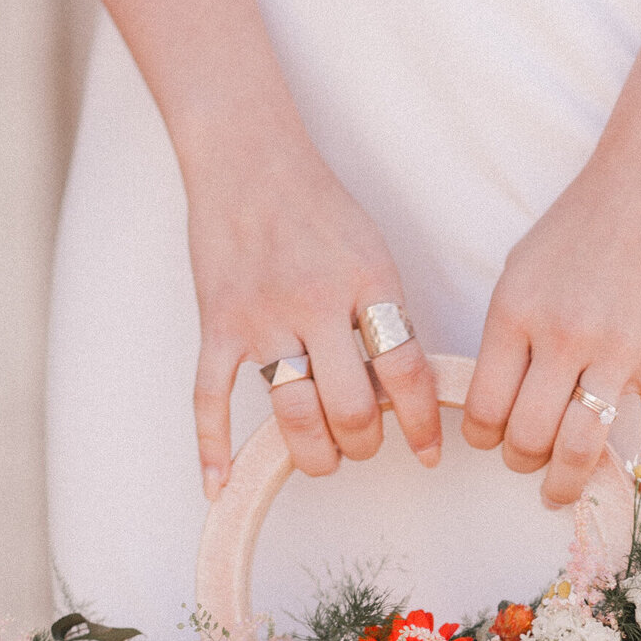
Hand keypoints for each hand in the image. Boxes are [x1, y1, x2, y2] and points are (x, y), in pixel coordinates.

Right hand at [185, 136, 441, 496]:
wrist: (247, 155)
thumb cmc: (319, 208)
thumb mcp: (375, 254)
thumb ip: (388, 319)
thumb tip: (405, 394)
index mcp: (367, 283)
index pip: (407, 373)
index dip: (422, 424)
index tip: (429, 453)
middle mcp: (316, 302)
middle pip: (350, 407)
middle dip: (364, 443)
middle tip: (364, 443)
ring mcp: (261, 316)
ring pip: (293, 414)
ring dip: (315, 453)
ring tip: (325, 456)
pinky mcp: (217, 324)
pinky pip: (210, 397)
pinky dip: (211, 446)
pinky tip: (217, 484)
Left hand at [463, 147, 640, 506]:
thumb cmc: (578, 226)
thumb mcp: (518, 271)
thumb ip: (504, 336)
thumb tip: (493, 403)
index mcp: (515, 313)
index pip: (484, 408)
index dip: (482, 438)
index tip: (492, 440)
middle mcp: (563, 336)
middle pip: (529, 437)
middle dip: (521, 463)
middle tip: (528, 463)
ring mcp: (618, 349)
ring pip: (582, 446)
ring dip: (566, 483)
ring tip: (561, 491)